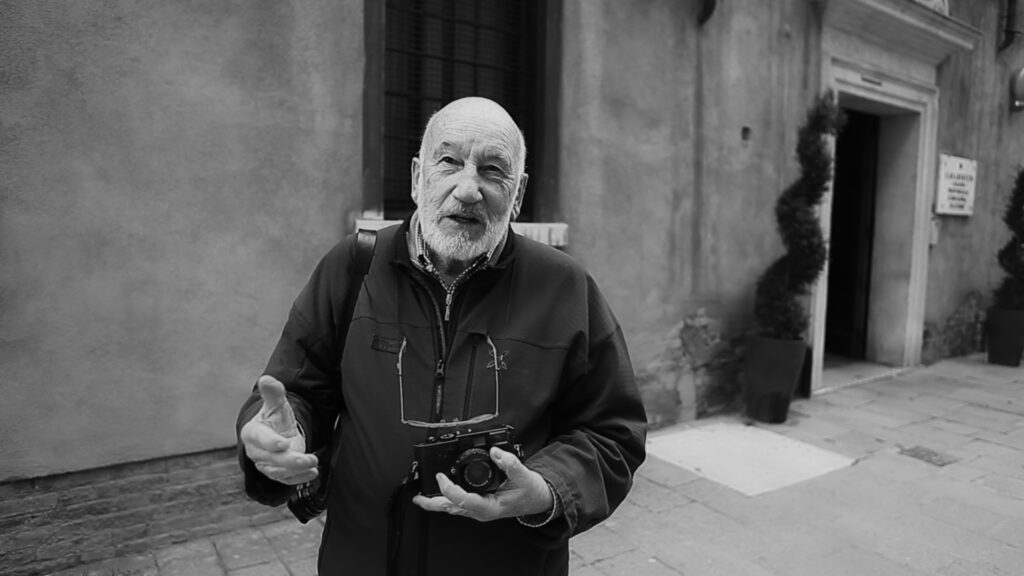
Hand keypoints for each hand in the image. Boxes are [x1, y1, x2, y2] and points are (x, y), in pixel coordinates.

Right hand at [240, 375, 317, 484]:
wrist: (276, 432)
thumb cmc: (274, 417)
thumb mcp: (275, 404)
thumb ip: (273, 393)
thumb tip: (267, 379)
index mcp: (253, 433)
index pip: (261, 439)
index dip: (271, 442)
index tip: (284, 443)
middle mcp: (257, 452)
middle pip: (272, 459)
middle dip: (290, 460)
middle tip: (308, 459)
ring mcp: (266, 465)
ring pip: (280, 472)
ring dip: (297, 471)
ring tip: (314, 465)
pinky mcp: (277, 474)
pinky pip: (287, 480)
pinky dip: (300, 479)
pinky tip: (313, 473)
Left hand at [412, 446, 552, 521]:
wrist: (539, 500)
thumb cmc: (531, 491)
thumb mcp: (524, 476)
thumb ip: (510, 464)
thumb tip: (495, 452)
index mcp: (490, 507)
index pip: (463, 501)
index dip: (449, 489)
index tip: (441, 477)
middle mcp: (481, 511)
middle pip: (452, 508)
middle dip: (433, 503)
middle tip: (417, 497)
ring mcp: (479, 510)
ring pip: (453, 508)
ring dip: (437, 502)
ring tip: (421, 498)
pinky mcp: (480, 506)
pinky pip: (459, 505)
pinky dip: (447, 499)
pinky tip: (440, 494)